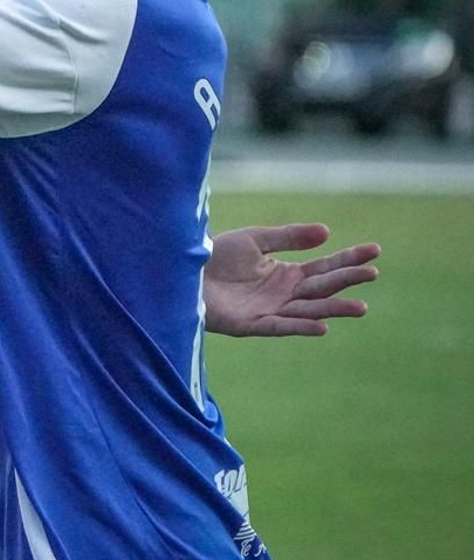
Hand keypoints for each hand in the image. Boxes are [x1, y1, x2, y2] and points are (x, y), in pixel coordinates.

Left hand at [205, 223, 380, 337]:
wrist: (184, 271)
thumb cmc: (216, 256)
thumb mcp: (255, 240)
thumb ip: (288, 237)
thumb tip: (327, 232)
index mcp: (286, 274)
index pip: (325, 268)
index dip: (348, 259)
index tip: (375, 251)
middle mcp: (283, 294)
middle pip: (322, 288)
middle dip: (348, 280)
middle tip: (373, 273)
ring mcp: (270, 310)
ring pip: (308, 310)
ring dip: (334, 309)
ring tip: (361, 306)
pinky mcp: (251, 325)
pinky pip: (281, 326)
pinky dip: (301, 327)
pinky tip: (322, 326)